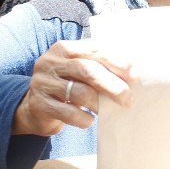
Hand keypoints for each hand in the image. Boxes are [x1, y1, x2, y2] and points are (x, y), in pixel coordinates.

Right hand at [14, 39, 135, 135]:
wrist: (35, 108)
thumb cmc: (66, 86)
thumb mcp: (77, 70)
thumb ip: (97, 66)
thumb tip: (132, 75)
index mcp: (64, 48)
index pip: (93, 50)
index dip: (116, 62)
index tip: (134, 76)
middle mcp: (51, 62)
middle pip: (87, 70)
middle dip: (112, 85)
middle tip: (129, 99)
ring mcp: (43, 83)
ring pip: (78, 92)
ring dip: (99, 104)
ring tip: (108, 111)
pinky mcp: (39, 104)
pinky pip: (68, 113)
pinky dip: (83, 118)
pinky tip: (90, 120)